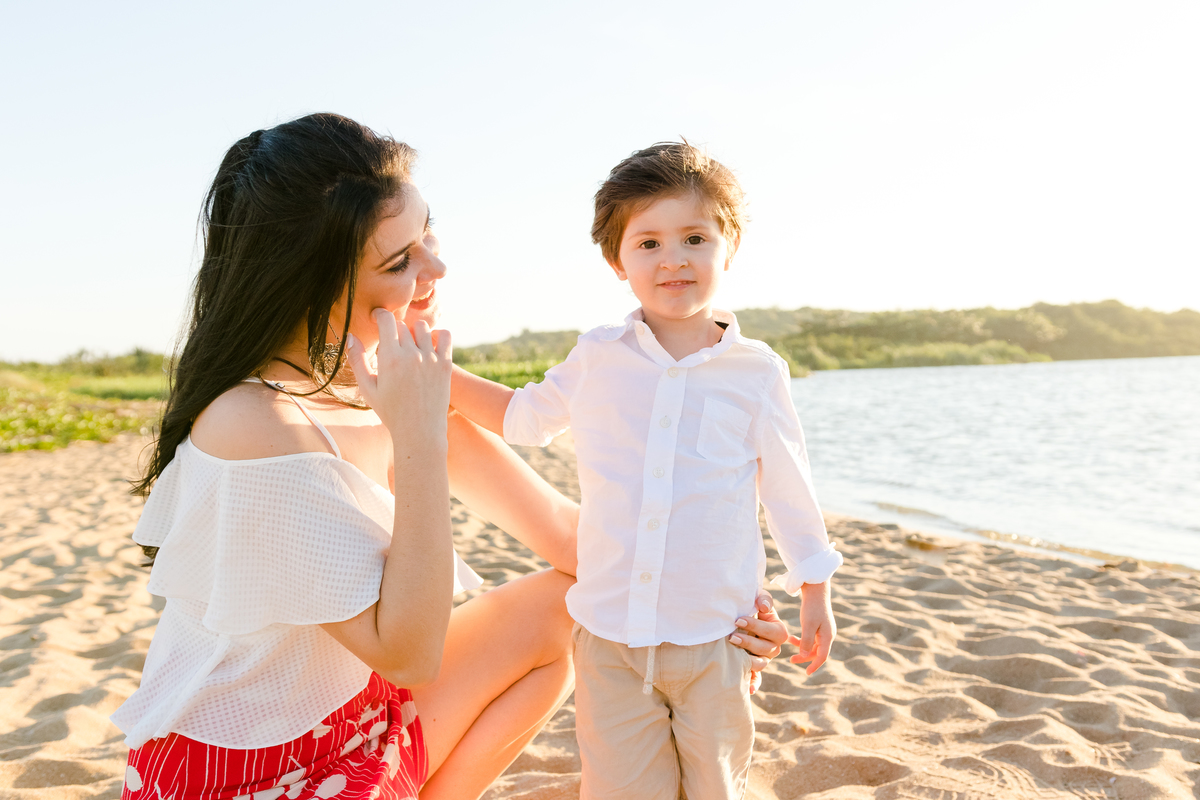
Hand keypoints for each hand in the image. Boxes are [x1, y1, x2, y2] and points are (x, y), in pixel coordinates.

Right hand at [345, 310, 451, 438]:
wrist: (419, 431)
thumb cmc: (390, 411)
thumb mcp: (367, 388)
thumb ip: (357, 360)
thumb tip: (349, 336)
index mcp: (390, 358)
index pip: (386, 320)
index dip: (380, 315)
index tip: (376, 319)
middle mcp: (412, 355)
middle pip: (402, 326)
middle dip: (394, 332)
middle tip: (391, 347)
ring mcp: (431, 358)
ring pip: (422, 328)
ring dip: (414, 333)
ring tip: (409, 348)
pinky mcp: (446, 364)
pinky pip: (445, 336)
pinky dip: (437, 335)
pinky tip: (429, 346)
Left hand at [729, 588, 788, 694]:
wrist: (744, 617)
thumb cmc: (755, 607)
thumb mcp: (761, 600)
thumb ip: (764, 600)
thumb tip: (763, 607)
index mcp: (779, 631)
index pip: (771, 631)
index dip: (755, 626)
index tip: (738, 620)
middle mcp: (774, 648)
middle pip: (765, 649)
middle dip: (748, 642)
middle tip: (732, 636)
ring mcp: (765, 659)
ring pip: (761, 663)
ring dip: (748, 660)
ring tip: (733, 650)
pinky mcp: (755, 667)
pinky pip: (756, 677)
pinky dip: (753, 684)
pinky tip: (749, 689)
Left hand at [789, 581, 835, 674]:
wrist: (816, 589)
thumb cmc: (812, 607)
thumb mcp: (808, 624)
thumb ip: (806, 641)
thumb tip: (805, 656)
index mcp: (828, 636)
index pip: (822, 656)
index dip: (814, 666)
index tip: (806, 673)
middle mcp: (828, 635)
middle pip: (817, 652)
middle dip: (805, 657)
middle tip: (791, 660)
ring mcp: (824, 630)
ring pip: (813, 645)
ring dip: (802, 647)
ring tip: (789, 645)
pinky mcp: (819, 625)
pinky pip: (811, 638)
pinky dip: (802, 639)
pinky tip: (791, 637)